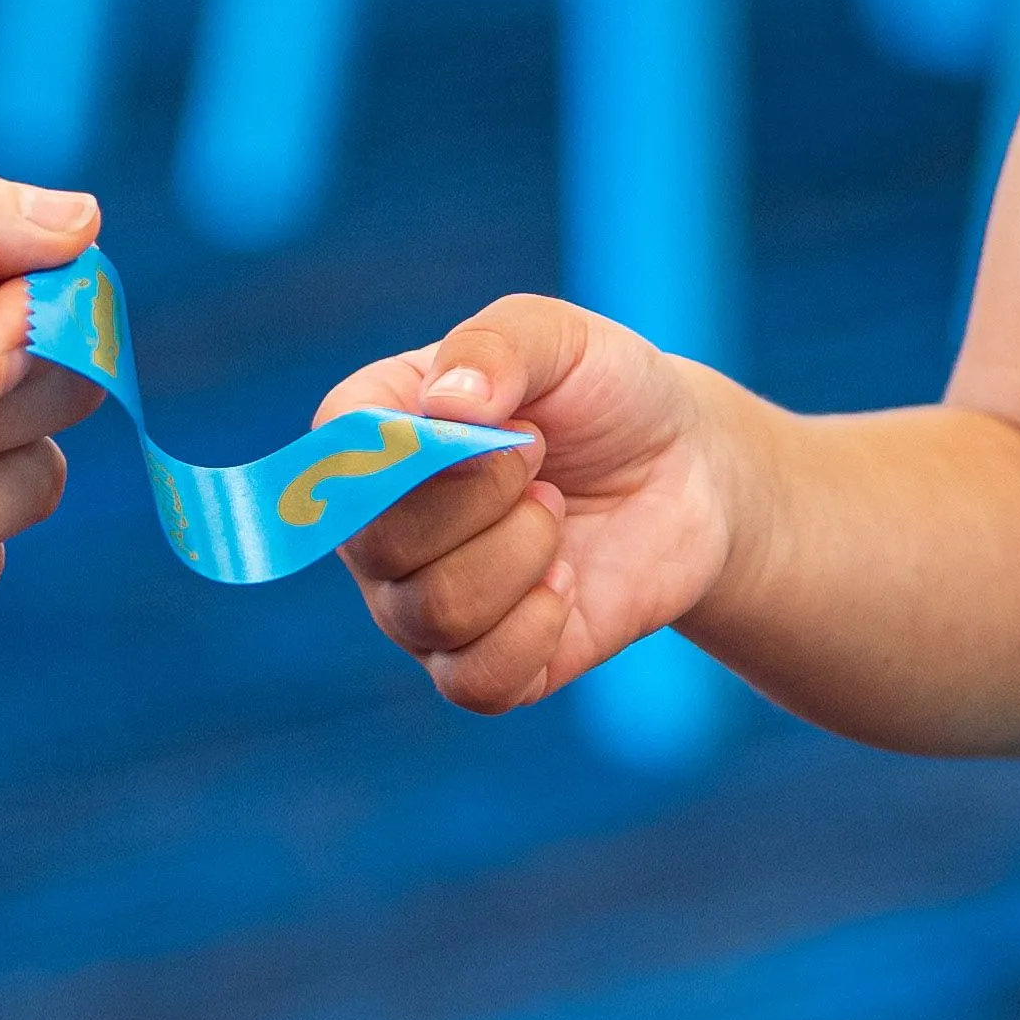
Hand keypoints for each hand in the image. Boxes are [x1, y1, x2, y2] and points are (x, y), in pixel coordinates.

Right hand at [327, 293, 743, 714]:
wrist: (684, 471)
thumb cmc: (603, 393)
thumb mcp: (560, 337)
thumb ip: (497, 346)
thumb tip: (444, 405)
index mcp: (374, 437)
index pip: (334, 461)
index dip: (399, 456)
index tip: (480, 425)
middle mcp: (379, 530)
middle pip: (379, 547)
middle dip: (482, 498)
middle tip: (539, 459)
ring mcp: (422, 606)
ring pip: (434, 614)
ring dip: (521, 554)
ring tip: (556, 512)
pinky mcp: (480, 666)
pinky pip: (474, 682)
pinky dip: (534, 630)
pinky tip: (566, 582)